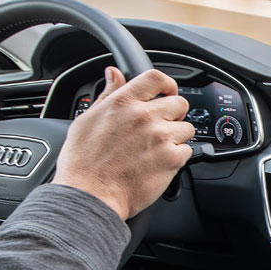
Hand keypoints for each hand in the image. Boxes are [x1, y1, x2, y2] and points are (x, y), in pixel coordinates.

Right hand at [53, 67, 195, 219]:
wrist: (90, 196)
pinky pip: (187, 151)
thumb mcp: (87, 120)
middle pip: (179, 103)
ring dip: (177, 137)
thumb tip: (114, 73)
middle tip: (161, 128)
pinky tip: (159, 163)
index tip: (166, 92)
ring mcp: (160, 137)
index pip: (156, 78)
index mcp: (123, 103)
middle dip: (173, 115)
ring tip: (157, 149)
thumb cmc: (83, 163)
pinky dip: (178, 157)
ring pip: (186, 128)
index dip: (166, 84)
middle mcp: (144, 116)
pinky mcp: (171, 159)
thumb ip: (107, 94)